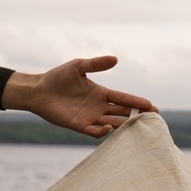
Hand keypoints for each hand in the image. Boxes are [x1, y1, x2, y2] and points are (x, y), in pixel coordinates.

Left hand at [1, 56, 157, 137]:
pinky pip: (94, 131)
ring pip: (113, 123)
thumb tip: (116, 59)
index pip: (123, 98)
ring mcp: (90, 117)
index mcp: (100, 93)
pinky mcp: (79, 125)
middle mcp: (98, 106)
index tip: (150, 105)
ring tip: (136, 124)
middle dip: (137, 115)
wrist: (38, 90)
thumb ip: (96, 64)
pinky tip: (109, 126)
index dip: (136, 102)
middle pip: (122, 112)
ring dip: (124, 124)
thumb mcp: (78, 66)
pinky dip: (102, 131)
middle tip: (152, 117)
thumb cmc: (57, 77)